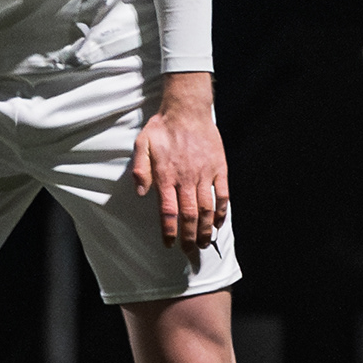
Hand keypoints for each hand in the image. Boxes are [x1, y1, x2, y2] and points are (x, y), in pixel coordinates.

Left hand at [129, 75, 228, 250]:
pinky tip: (219, 223)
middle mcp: (187, 178)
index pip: (169, 211)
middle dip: (190, 237)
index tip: (170, 244)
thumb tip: (141, 193)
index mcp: (167, 175)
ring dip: (206, 229)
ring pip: (207, 209)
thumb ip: (140, 169)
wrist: (188, 110)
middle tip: (189, 252)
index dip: (170, 231)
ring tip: (205, 243)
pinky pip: (223, 195)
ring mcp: (205, 174)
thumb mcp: (141, 144)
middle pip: (190, 215)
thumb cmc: (162, 128)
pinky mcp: (220, 168)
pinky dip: (222, 211)